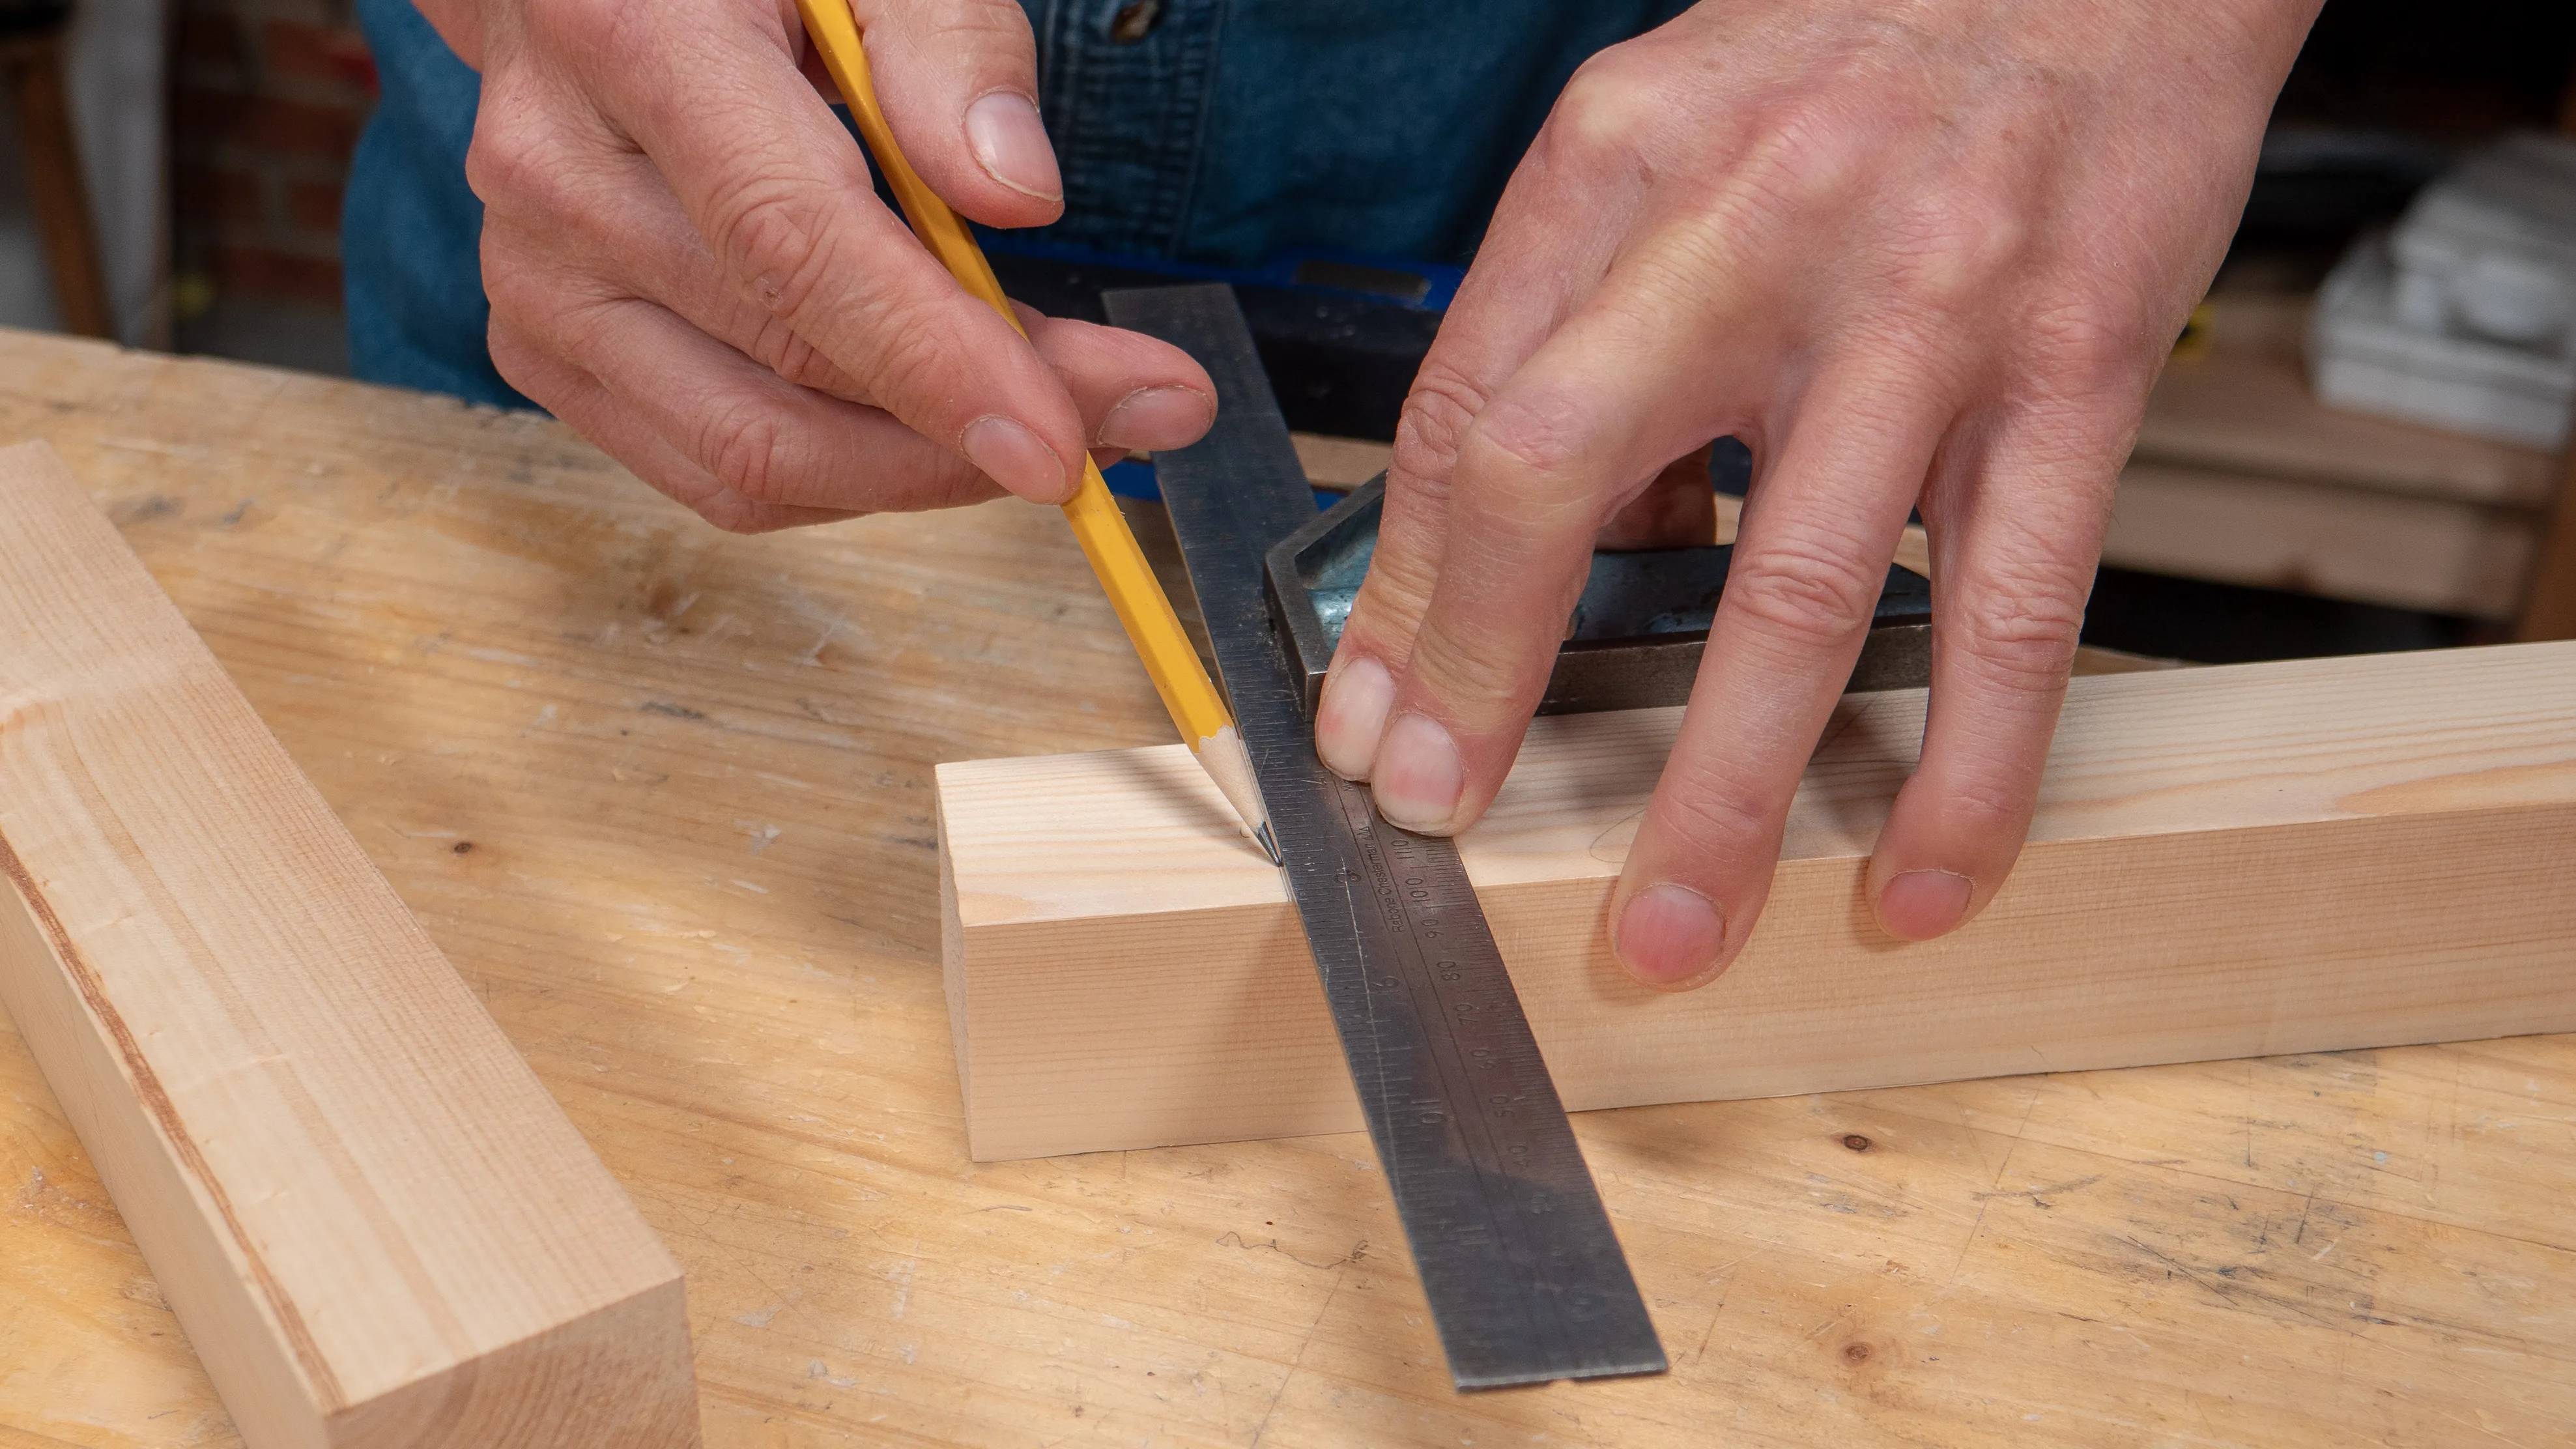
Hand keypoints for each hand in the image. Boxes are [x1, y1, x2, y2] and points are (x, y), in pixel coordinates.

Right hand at [413, 0, 1215, 530]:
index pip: (796, 249)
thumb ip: (950, 48)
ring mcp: (537, 282)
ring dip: (924, 471)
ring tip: (1052, 416)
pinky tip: (937, 425)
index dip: (939, 365)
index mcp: (628, 40)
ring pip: (752, 460)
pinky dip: (850, 473)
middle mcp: (556, 179)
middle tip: (1131, 417)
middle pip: (785, 383)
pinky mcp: (549, 349)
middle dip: (978, 433)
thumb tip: (1016, 195)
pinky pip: (716, 471)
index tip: (1068, 439)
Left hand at [1313, 0, 2319, 986]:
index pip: (1461, 411)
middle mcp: (1748, 232)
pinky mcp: (2072, 373)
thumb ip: (1586, 322)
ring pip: (1796, 590)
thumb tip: (1565, 547)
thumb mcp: (1666, 137)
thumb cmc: (1860, 52)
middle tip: (1446, 821)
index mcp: (1619, 167)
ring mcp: (1918, 309)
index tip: (1374, 727)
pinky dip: (1966, 772)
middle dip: (1486, 680)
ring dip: (1722, 791)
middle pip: (1561, 480)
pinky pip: (2012, 612)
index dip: (1403, 596)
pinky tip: (1923, 878)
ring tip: (1674, 930)